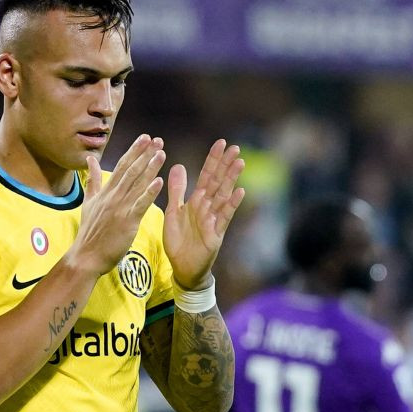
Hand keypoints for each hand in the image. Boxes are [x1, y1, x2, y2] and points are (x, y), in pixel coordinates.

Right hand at [68, 134, 164, 276]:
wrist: (86, 256)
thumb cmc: (90, 231)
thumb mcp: (88, 202)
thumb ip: (93, 180)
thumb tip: (90, 159)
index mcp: (106, 191)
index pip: (122, 166)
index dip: (134, 151)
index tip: (145, 138)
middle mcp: (113, 196)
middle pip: (131, 170)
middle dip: (144, 154)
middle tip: (157, 140)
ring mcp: (120, 208)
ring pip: (137, 184)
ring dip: (150, 168)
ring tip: (161, 153)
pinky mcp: (127, 221)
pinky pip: (140, 205)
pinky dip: (149, 192)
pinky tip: (159, 181)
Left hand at [164, 138, 244, 288]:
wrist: (182, 267)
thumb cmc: (178, 241)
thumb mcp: (172, 212)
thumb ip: (176, 190)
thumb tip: (177, 164)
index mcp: (196, 201)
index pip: (206, 176)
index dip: (213, 160)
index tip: (221, 143)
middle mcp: (207, 207)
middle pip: (218, 182)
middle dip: (225, 165)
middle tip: (235, 147)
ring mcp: (213, 219)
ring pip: (223, 195)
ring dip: (231, 179)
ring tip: (239, 162)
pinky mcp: (216, 233)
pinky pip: (224, 216)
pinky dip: (232, 204)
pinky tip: (240, 191)